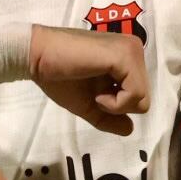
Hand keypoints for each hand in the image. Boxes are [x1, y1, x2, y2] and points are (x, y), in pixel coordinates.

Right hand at [27, 26, 149, 134]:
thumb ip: (110, 118)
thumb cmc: (59, 77)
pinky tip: (97, 94)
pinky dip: (115, 104)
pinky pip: (135, 95)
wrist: (37, 58)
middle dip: (117, 106)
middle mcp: (134, 49)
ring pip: (142, 98)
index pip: (138, 94)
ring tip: (94, 91)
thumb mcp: (88, 104)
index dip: (115, 105)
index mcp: (127, 58)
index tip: (94, 94)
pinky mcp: (124, 56)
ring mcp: (131, 51)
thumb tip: (130, 130)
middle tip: (94, 93)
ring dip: (115, 105)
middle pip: (143, 97)